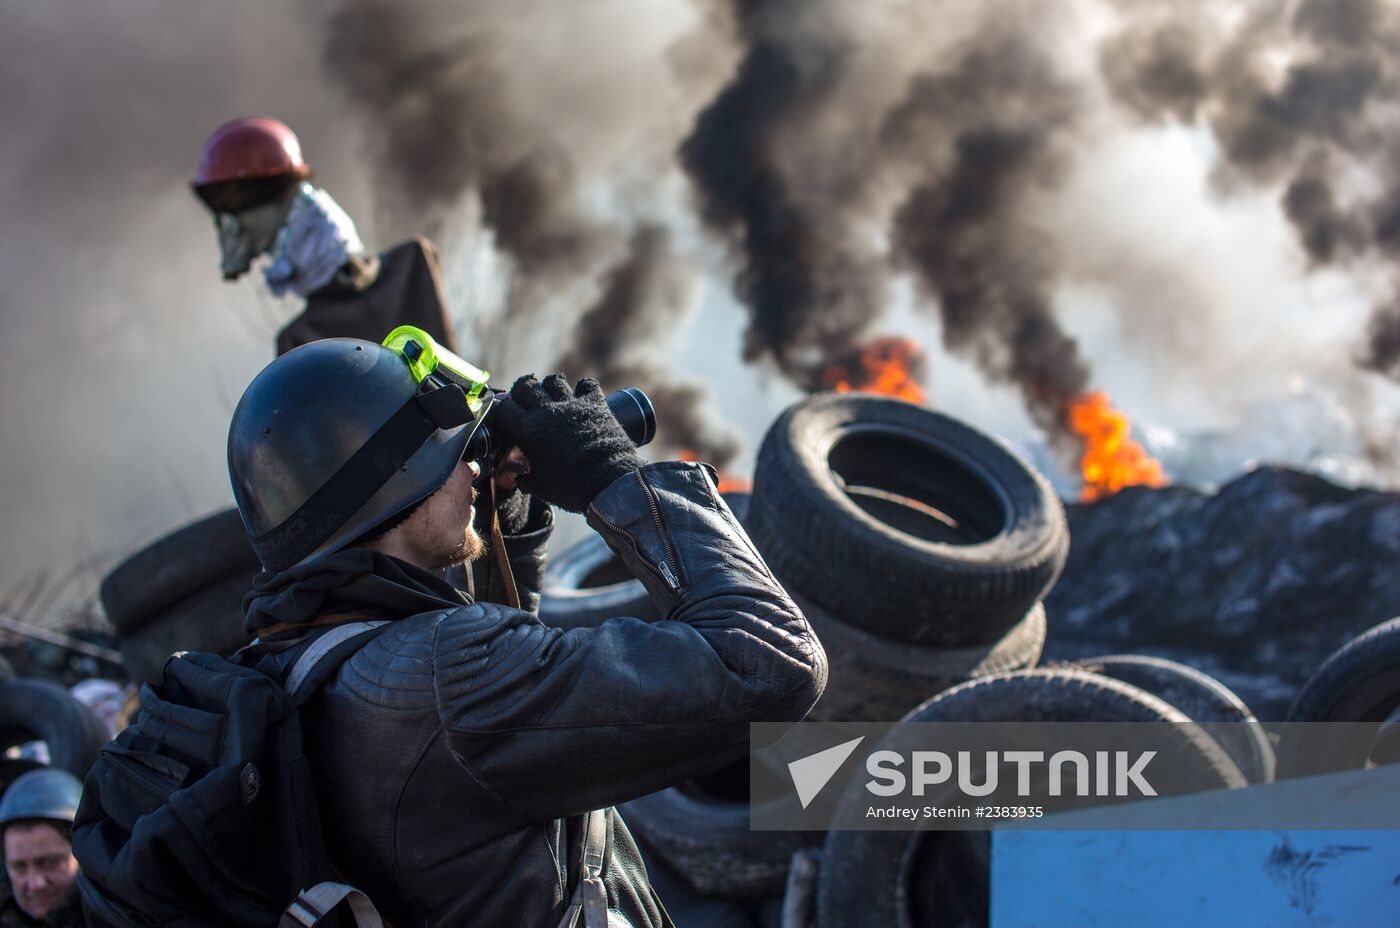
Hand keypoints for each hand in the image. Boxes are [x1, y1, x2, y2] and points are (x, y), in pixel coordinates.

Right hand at [489, 374, 643, 512]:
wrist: (608, 483)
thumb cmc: (571, 488)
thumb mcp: (539, 487)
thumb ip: (522, 477)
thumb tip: (514, 474)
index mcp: (528, 431)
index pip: (502, 407)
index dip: (501, 410)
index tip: (504, 417)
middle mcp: (546, 412)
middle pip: (525, 386)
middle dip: (522, 393)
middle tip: (527, 404)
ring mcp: (571, 404)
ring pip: (553, 380)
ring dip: (550, 387)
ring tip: (553, 398)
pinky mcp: (594, 403)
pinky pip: (586, 384)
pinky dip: (583, 388)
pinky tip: (582, 397)